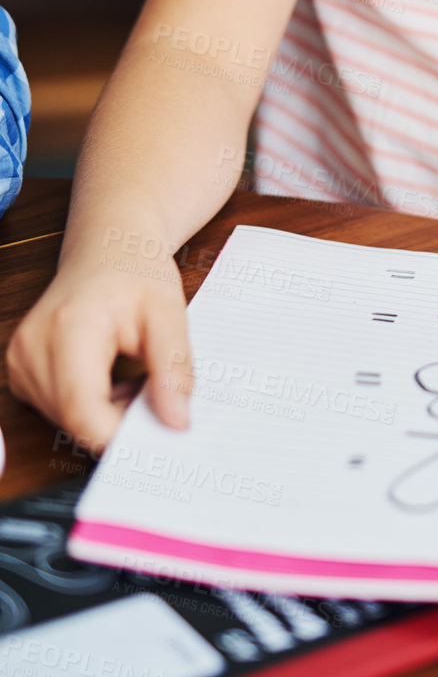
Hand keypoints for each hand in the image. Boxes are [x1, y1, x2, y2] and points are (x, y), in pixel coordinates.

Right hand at [6, 250, 193, 455]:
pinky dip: (90, 403)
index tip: (161, 427)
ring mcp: (20, 361)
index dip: (122, 432)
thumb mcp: (169, 312)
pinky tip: (109, 376)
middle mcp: (32, 349)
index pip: (83, 412)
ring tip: (131, 374)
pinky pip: (59, 409)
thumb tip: (177, 423)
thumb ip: (173, 368)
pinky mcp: (21, 370)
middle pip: (76, 421)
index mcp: (67, 330)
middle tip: (152, 387)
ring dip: (106, 412)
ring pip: (67, 421)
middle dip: (120, 418)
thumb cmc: (136, 269)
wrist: (108, 243)